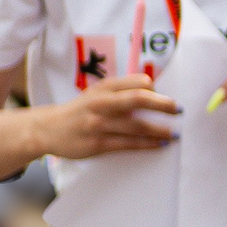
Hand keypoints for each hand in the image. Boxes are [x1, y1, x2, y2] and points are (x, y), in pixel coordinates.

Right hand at [37, 72, 176, 158]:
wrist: (48, 129)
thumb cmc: (80, 110)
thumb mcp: (97, 94)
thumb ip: (121, 91)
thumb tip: (153, 91)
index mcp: (103, 88)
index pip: (135, 82)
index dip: (153, 87)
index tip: (163, 94)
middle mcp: (101, 103)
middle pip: (137, 100)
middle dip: (162, 105)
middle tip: (178, 110)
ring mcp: (98, 124)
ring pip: (136, 126)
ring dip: (159, 130)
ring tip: (174, 133)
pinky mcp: (97, 143)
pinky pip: (128, 144)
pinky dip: (147, 144)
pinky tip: (160, 144)